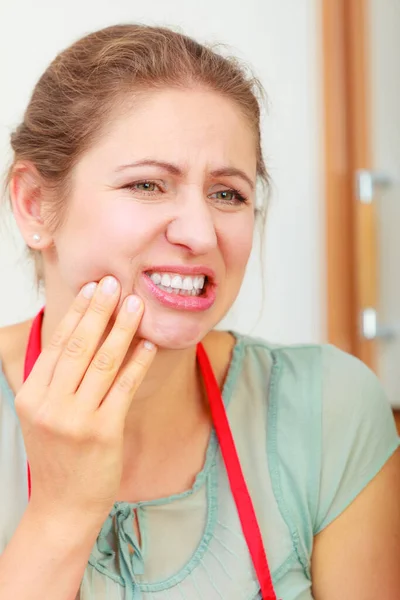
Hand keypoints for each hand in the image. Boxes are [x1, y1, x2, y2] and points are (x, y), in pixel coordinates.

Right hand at [16, 276, 155, 523]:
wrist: (63, 506)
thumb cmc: (57, 456)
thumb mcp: (40, 416)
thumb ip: (52, 380)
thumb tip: (75, 335)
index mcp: (32, 395)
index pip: (58, 344)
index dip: (78, 312)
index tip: (93, 288)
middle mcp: (50, 404)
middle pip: (79, 346)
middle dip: (99, 310)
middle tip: (115, 283)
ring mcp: (76, 419)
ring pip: (103, 361)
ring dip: (122, 329)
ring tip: (136, 305)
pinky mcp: (103, 432)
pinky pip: (124, 388)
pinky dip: (137, 363)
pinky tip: (147, 345)